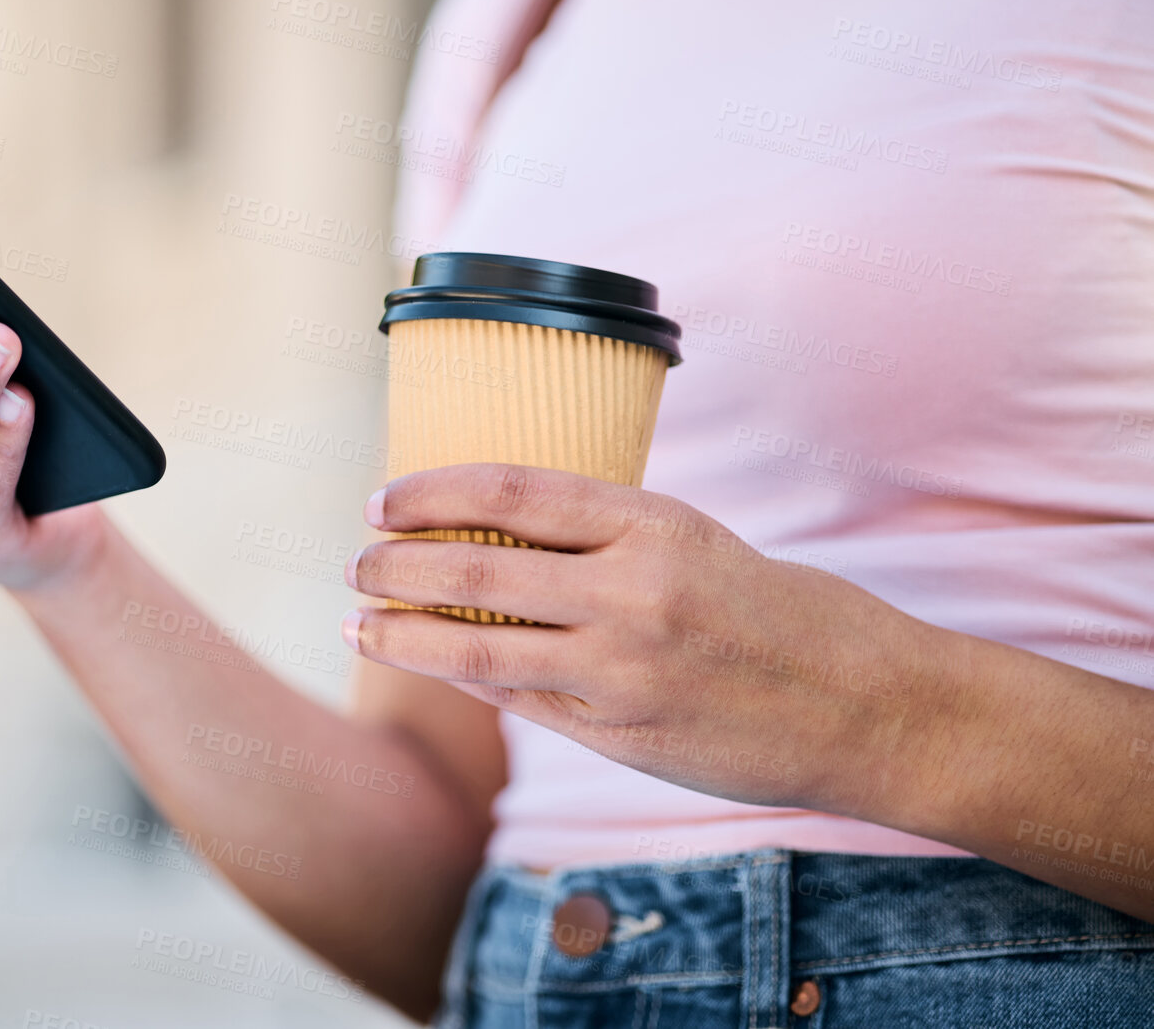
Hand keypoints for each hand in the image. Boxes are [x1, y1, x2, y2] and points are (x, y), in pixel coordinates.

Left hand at [340, 463, 940, 817]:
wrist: (874, 711)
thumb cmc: (786, 614)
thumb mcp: (699, 544)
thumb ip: (606, 543)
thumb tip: (498, 540)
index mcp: (655, 524)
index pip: (510, 491)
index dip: (430, 492)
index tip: (382, 497)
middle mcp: (632, 594)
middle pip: (475, 570)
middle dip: (396, 565)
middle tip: (354, 560)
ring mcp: (623, 673)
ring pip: (477, 649)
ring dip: (403, 635)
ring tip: (359, 621)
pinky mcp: (621, 737)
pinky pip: (518, 701)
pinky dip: (463, 679)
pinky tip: (426, 664)